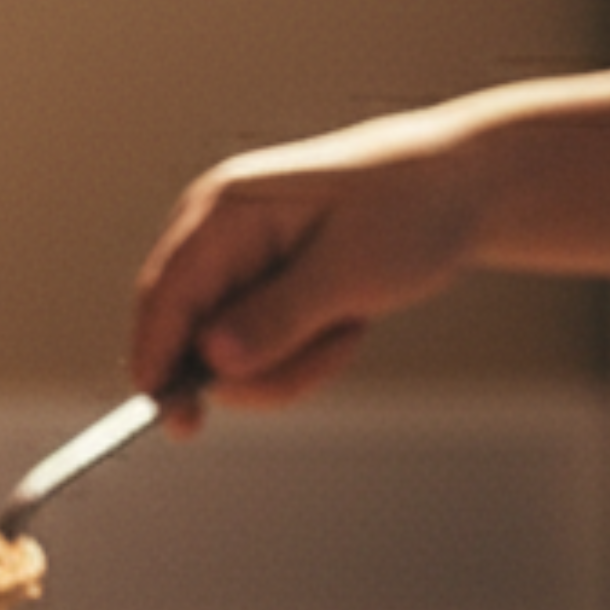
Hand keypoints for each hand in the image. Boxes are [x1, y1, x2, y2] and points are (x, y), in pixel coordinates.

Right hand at [128, 129, 472, 407]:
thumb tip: (212, 360)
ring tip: (349, 329)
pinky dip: (302, 355)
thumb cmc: (405, 214)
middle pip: (193, 335)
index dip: (158, 360)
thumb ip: (278, 317)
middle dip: (260, 366)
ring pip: (228, 354)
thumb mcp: (350, 272)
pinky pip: (256, 349)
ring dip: (292, 362)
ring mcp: (234, 261)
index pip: (166, 294)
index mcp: (224, 211)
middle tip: (331, 357)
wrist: (451, 187)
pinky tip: (345, 324)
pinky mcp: (256, 286)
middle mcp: (214, 233)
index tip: (174, 421)